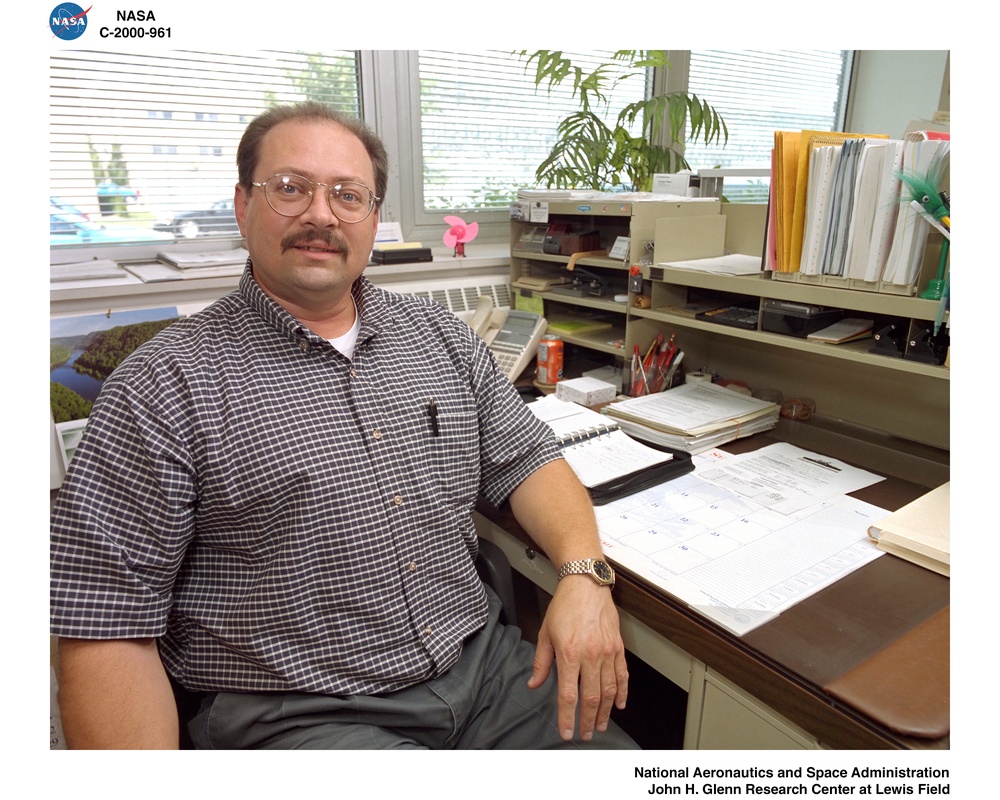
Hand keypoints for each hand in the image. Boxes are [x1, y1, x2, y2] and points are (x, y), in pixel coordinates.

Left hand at [527, 577, 628, 740]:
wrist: (586, 584)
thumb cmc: (564, 606)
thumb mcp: (545, 633)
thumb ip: (541, 663)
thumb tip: (534, 684)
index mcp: (569, 653)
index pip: (568, 695)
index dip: (567, 717)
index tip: (567, 731)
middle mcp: (590, 655)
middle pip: (591, 697)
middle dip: (587, 720)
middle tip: (584, 734)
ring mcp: (607, 651)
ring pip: (609, 690)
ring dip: (604, 711)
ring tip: (599, 725)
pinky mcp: (618, 647)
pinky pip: (622, 675)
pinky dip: (622, 692)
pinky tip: (619, 704)